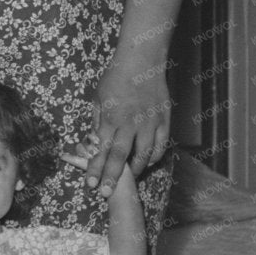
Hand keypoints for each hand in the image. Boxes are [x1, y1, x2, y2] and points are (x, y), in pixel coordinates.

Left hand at [85, 65, 170, 196]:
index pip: (102, 150)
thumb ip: (97, 122)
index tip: (91, 184)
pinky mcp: (164, 120)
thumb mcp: (98, 98)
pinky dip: (154, 157)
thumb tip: (94, 142)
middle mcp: (131, 123)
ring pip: (144, 155)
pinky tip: (147, 162)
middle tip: (105, 193)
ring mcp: (150, 122)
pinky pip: (161, 145)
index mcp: (112, 117)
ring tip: (127, 178)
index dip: (96, 168)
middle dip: (112, 177)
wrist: (141, 61)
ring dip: (135, 169)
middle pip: (121, 157)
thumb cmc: (115, 78)